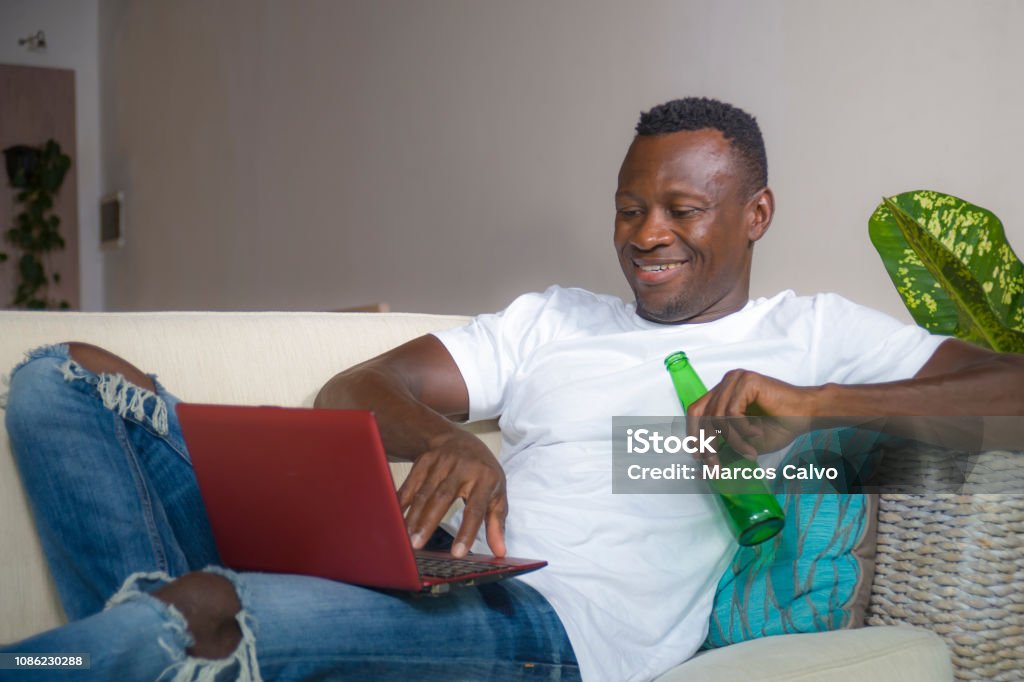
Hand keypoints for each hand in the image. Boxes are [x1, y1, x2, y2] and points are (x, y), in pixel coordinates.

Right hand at [397, 429, 506, 558]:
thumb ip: (496, 523)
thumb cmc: (482, 471)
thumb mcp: (497, 493)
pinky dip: (401, 501)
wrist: (460, 439)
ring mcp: (441, 463)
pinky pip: (410, 484)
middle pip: (443, 497)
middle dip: (429, 522)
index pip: (475, 508)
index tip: (457, 553)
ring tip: (405, 538)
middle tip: (417, 546)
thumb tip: (500, 551)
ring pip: (424, 492)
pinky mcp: (423, 462)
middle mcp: (462, 468)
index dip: (467, 531)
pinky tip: (395, 518)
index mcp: (485, 478)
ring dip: (413, 516)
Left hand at [686, 370, 821, 459]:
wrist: (807, 415)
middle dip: (708, 445)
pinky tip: (757, 432)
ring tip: (749, 452)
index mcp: (722, 393)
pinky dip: (743, 429)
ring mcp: (736, 379)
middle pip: (703, 415)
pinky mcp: (747, 381)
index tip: (698, 457)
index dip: (693, 435)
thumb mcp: (744, 442)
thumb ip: (724, 448)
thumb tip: (704, 466)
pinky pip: (732, 412)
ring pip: (717, 417)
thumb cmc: (780, 425)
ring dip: (733, 441)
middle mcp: (726, 383)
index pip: (695, 411)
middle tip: (716, 466)